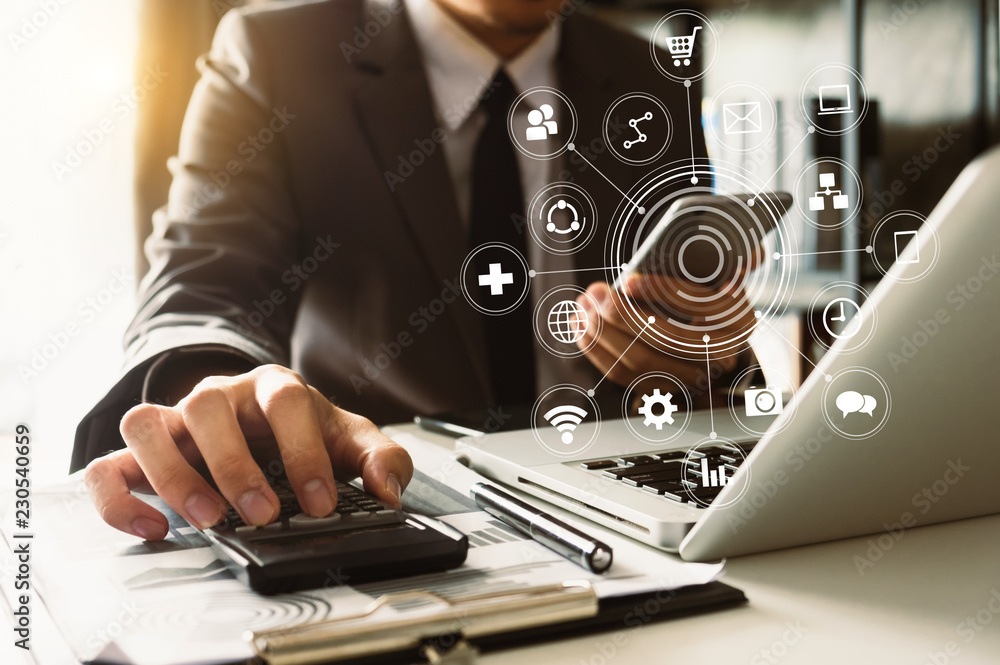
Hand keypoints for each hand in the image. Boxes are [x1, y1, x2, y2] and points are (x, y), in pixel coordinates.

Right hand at [84, 365, 412, 540]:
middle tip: (261, 513)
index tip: (320, 503)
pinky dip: (118, 498)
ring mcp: (177, 421)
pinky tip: (154, 528)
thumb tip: (388, 492)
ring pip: (147, 423)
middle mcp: (220, 396)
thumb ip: (382, 460)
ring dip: (171, 472)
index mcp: (275, 387)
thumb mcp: (352, 441)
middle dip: (234, 464)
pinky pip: (109, 465)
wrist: (265, 423)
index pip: (286, 402)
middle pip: (208, 405)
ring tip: (207, 518)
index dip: (303, 452)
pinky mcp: (145, 454)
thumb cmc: (307, 432)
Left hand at [575, 274, 755, 388]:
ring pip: (641, 361)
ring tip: (584, 305)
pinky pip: (623, 375)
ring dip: (604, 332)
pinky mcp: (662, 387)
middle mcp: (721, 355)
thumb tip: (747, 252)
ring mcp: (690, 377)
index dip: (662, 292)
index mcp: (738, 320)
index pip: (700, 308)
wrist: (710, 333)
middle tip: (596, 292)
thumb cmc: (706, 292)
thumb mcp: (720, 272)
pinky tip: (580, 325)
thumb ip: (730, 258)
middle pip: (665, 339)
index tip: (629, 280)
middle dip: (623, 314)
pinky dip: (597, 350)